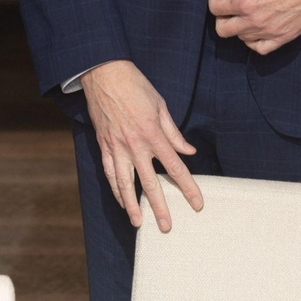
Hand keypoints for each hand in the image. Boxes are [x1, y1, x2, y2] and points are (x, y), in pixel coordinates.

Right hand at [79, 60, 202, 232]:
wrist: (103, 73)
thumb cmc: (134, 86)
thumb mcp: (160, 106)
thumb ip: (173, 132)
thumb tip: (188, 151)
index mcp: (153, 134)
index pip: (175, 167)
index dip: (187, 188)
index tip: (197, 204)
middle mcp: (134, 145)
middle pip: (150, 183)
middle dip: (160, 207)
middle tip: (166, 227)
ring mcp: (116, 146)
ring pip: (125, 183)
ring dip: (132, 205)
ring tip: (139, 223)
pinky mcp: (103, 144)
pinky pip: (109, 171)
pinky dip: (115, 188)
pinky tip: (121, 200)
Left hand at [208, 0, 300, 54]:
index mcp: (246, 2)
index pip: (215, 8)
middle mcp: (255, 21)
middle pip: (222, 29)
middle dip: (221, 16)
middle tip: (228, 4)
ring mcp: (270, 33)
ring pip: (240, 38)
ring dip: (237, 26)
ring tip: (244, 13)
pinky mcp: (284, 38)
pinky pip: (260, 49)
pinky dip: (253, 41)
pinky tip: (255, 29)